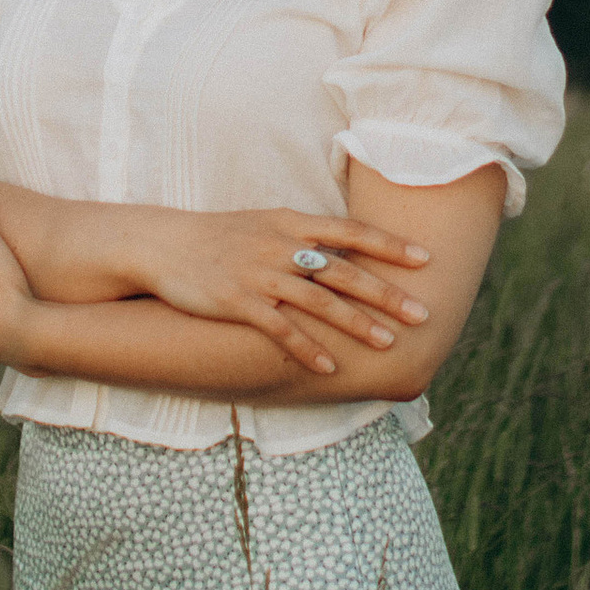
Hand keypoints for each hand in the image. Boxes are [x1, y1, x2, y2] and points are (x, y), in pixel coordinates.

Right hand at [132, 209, 432, 377]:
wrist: (163, 244)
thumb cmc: (220, 236)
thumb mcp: (265, 224)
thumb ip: (304, 236)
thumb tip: (346, 250)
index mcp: (291, 223)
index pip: (350, 231)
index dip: (390, 245)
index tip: (426, 258)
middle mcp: (280, 246)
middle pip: (344, 270)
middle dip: (386, 293)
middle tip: (422, 313)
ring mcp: (259, 274)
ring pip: (318, 301)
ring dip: (356, 324)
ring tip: (387, 344)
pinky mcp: (237, 301)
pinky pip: (280, 328)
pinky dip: (307, 348)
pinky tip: (330, 367)